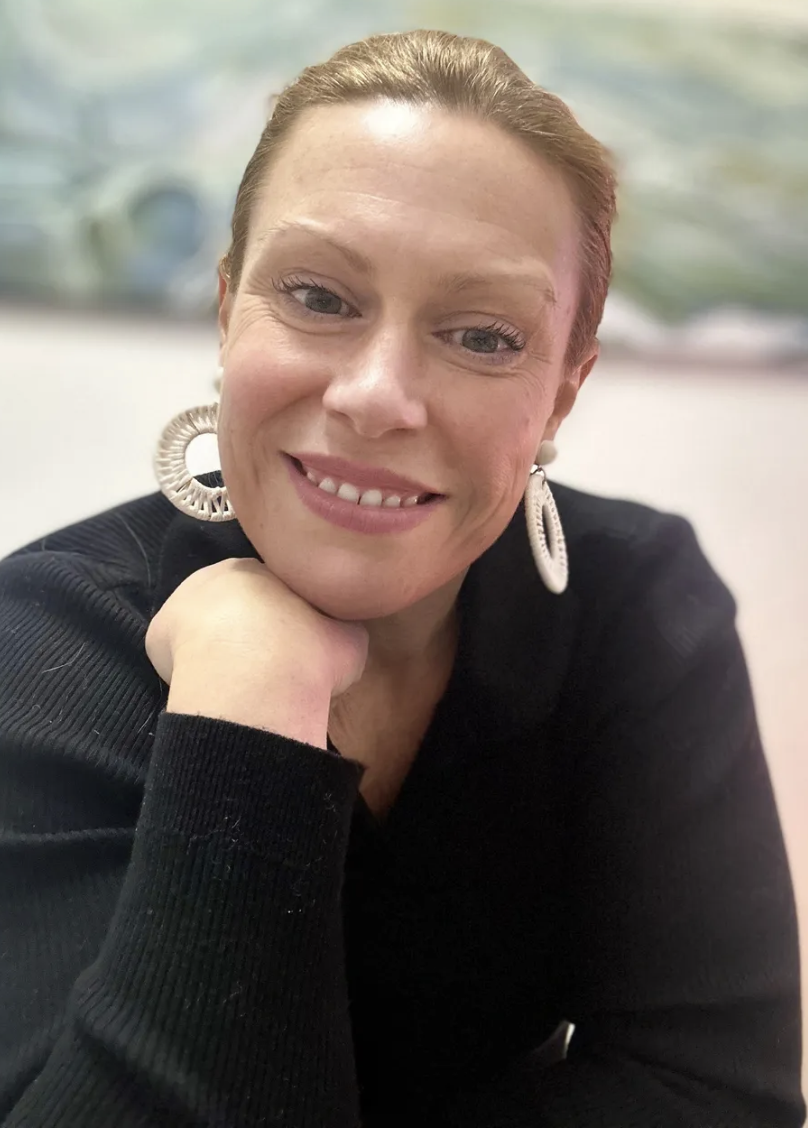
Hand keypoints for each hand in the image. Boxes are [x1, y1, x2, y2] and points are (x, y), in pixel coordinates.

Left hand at [145, 558, 368, 745]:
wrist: (262, 674)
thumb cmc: (312, 650)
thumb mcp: (349, 635)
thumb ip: (340, 627)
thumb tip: (338, 632)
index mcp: (270, 567)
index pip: (274, 588)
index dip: (284, 620)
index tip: (292, 647)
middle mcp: (222, 572)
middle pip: (233, 603)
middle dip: (245, 630)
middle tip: (264, 665)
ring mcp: (185, 599)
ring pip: (202, 626)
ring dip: (215, 648)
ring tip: (235, 681)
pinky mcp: (159, 631)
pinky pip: (174, 652)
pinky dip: (189, 671)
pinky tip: (209, 690)